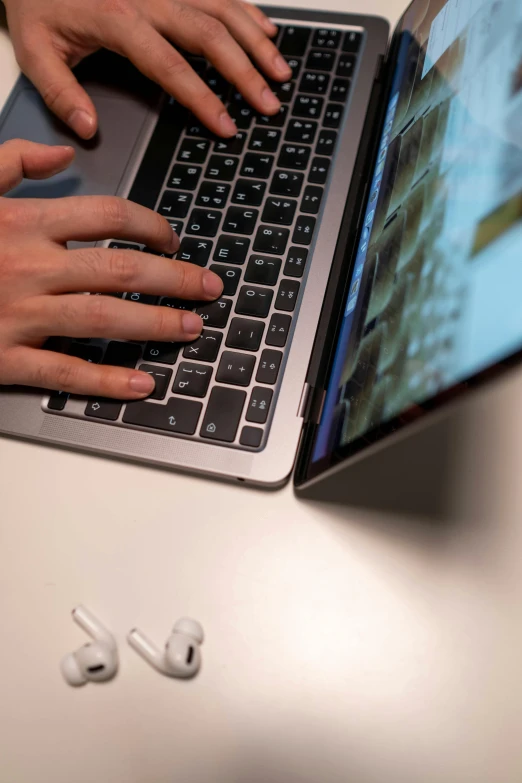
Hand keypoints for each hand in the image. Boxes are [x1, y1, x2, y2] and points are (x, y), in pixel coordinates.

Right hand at [0, 139, 223, 397]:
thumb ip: (11, 164)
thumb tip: (63, 152)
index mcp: (22, 223)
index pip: (106, 215)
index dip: (152, 225)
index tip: (174, 239)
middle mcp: (26, 266)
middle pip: (118, 267)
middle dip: (174, 277)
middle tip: (210, 287)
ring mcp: (16, 314)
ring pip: (101, 318)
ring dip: (154, 324)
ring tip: (191, 328)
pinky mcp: (3, 358)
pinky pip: (64, 373)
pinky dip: (105, 380)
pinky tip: (142, 384)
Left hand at [3, 0, 290, 138]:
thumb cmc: (39, 4)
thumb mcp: (34, 49)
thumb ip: (61, 92)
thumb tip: (88, 128)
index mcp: (118, 19)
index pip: (171, 65)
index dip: (203, 98)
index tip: (227, 126)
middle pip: (209, 35)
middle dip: (245, 72)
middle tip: (268, 105)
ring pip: (222, 8)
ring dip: (255, 41)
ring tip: (280, 72)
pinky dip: (247, 10)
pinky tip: (267, 31)